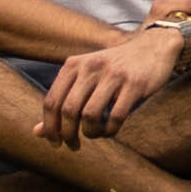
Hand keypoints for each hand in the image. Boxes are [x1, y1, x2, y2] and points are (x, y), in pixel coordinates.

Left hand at [42, 24, 189, 146]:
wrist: (153, 46)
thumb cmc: (114, 68)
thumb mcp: (85, 78)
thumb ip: (63, 102)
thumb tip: (37, 133)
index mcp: (74, 65)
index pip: (52, 100)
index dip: (50, 126)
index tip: (55, 142)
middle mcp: (91, 67)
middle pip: (68, 110)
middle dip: (67, 134)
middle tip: (73, 145)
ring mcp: (113, 75)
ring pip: (90, 115)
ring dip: (90, 133)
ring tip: (95, 134)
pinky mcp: (134, 84)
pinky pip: (116, 116)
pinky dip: (110, 130)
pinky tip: (110, 130)